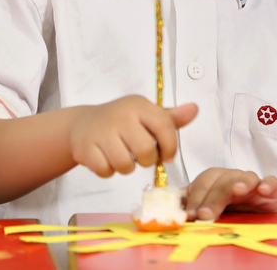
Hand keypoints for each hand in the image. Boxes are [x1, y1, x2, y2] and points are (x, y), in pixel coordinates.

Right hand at [69, 96, 197, 177]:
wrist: (82, 123)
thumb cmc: (121, 121)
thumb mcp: (146, 115)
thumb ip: (171, 118)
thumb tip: (195, 109)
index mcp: (138, 105)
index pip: (164, 126)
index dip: (170, 146)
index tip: (167, 155)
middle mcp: (120, 115)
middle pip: (145, 151)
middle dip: (147, 160)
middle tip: (140, 155)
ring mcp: (101, 131)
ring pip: (125, 165)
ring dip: (126, 167)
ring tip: (122, 155)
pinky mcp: (85, 147)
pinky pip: (106, 171)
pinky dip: (108, 171)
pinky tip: (105, 158)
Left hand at [184, 168, 276, 220]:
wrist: (258, 215)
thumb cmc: (229, 212)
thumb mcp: (208, 210)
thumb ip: (190, 207)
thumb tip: (170, 213)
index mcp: (213, 181)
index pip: (201, 184)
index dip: (194, 198)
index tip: (188, 215)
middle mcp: (231, 178)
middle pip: (220, 182)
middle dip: (212, 198)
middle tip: (204, 215)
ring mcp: (251, 183)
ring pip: (245, 177)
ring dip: (240, 183)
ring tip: (236, 192)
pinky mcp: (270, 190)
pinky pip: (270, 182)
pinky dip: (267, 184)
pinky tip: (263, 190)